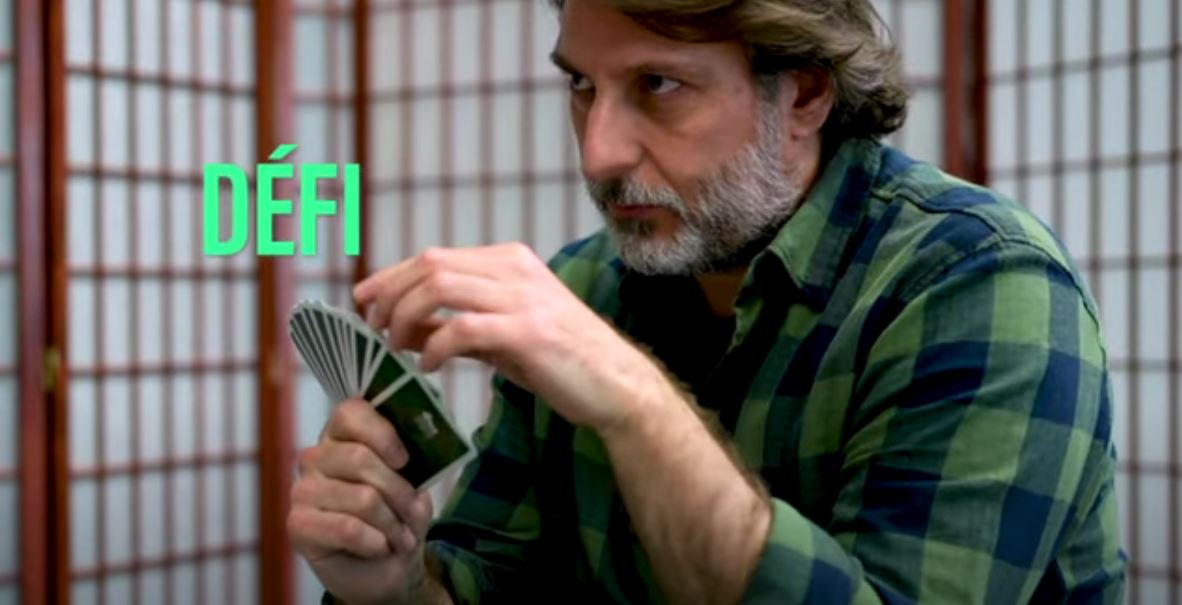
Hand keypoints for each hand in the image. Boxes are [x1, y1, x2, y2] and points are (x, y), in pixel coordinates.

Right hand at [288, 400, 435, 604]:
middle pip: (361, 458)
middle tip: (412, 513)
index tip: (404, 460)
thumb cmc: (398, 515)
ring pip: (362, 498)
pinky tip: (378, 548)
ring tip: (401, 536)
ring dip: (392, 523)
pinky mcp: (298, 524)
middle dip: (399, 492)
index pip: (350, 412)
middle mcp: (316, 457)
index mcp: (342, 436)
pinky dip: (375, 542)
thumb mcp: (414, 482)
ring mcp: (303, 490)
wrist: (388, 568)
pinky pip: (347, 529)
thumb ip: (408, 458)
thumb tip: (417, 443)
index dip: (382, 434)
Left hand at [354, 243, 666, 432]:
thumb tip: (399, 329)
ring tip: (394, 345)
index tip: (364, 300)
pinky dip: (434, 346)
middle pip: (430, 264)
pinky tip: (428, 366)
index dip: (390, 276)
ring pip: (440, 286)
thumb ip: (453, 326)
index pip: (434, 257)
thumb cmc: (560, 361)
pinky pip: (462, 328)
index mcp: (509, 261)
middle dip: (390, 294)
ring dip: (405, 315)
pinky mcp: (529, 331)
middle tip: (373, 328)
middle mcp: (515, 269)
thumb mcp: (499, 337)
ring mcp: (523, 297)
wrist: (617, 385)